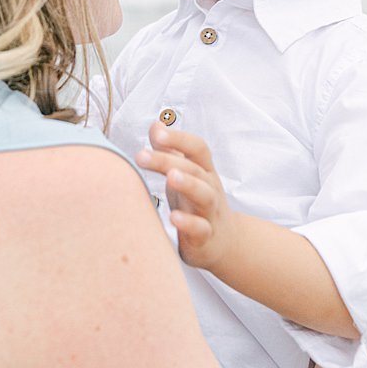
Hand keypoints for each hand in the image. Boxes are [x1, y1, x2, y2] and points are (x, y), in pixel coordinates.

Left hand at [136, 122, 233, 273]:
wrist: (225, 242)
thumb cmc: (197, 204)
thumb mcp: (186, 176)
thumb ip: (171, 151)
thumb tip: (156, 125)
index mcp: (204, 171)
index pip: (197, 148)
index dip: (179, 139)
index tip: (157, 134)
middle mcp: (210, 187)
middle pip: (194, 169)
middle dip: (168, 160)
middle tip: (141, 156)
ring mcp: (210, 212)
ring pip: (204, 195)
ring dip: (188, 184)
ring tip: (171, 177)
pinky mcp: (206, 237)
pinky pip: (200, 228)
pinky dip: (188, 223)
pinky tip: (173, 218)